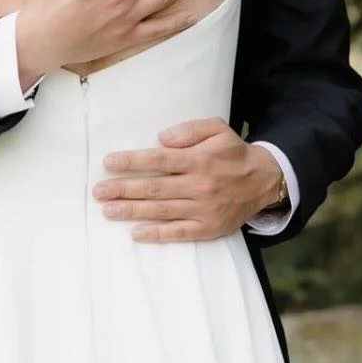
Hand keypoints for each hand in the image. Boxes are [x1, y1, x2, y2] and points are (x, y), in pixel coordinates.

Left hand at [92, 118, 284, 242]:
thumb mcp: (217, 128)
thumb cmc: (232, 152)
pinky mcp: (208, 229)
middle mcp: (199, 186)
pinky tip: (135, 232)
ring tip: (107, 211)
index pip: (158, 161)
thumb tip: (161, 138)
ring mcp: (203, 210)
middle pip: (154, 188)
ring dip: (131, 211)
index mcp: (198, 159)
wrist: (263, 181)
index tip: (108, 162)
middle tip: (98, 191)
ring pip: (161, 211)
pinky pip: (178, 233)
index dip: (132, 162)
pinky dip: (156, 234)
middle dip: (123, 189)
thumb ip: (189, 130)